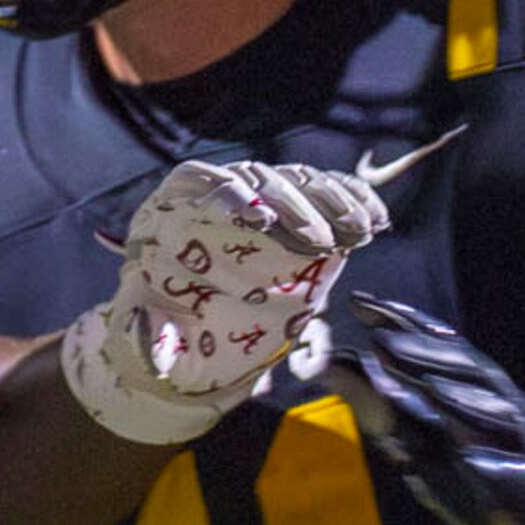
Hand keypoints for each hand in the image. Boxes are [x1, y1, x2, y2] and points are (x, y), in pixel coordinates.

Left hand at [62, 160, 387, 443]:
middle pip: (258, 179)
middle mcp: (220, 196)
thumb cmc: (167, 330)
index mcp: (171, 211)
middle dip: (292, 206)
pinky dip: (355, 201)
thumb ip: (150, 335)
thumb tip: (152, 345)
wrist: (196, 336)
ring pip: (298, 181)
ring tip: (357, 233)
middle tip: (319, 243)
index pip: (199, 180)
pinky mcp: (300, 216)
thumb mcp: (149, 335)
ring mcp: (264, 201)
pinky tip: (375, 223)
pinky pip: (330, 192)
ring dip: (332, 203)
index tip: (257, 219)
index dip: (228, 193)